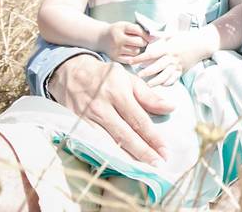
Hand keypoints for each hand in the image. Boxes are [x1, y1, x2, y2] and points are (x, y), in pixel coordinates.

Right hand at [47, 54, 173, 162]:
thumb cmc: (106, 77)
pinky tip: (120, 163)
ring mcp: (86, 118)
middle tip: (158, 165)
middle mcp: (102, 107)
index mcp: (118, 93)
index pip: (139, 120)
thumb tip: (171, 108)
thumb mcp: (129, 79)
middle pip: (125, 135)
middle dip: (143, 152)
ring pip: (108, 143)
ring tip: (143, 169)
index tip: (165, 150)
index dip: (153, 137)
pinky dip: (107, 155)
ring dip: (126, 158)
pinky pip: (94, 144)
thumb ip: (149, 96)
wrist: (70, 73)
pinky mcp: (76, 126)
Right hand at [99, 21, 148, 63]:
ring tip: (135, 47)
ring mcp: (115, 49)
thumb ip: (138, 29)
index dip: (147, 34)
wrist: (101, 38)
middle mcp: (117, 38)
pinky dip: (133, 57)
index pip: (138, 30)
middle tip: (143, 42)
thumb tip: (154, 36)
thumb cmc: (118, 31)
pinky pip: (130, 59)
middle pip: (138, 42)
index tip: (152, 37)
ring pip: (136, 51)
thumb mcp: (126, 25)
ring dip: (138, 49)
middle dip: (143, 42)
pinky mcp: (115, 57)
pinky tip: (131, 53)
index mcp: (121, 27)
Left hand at [132, 30, 212, 85]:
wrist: (203, 44)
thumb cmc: (187, 37)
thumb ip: (159, 35)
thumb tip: (148, 33)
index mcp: (168, 48)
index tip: (130, 61)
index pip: (151, 54)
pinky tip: (161, 85)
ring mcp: (177, 66)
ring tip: (148, 85)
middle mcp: (172, 58)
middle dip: (147, 72)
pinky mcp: (182, 71)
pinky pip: (174, 79)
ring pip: (165, 76)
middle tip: (137, 76)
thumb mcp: (173, 33)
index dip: (140, 58)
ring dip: (156, 81)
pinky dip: (168, 83)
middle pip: (157, 67)